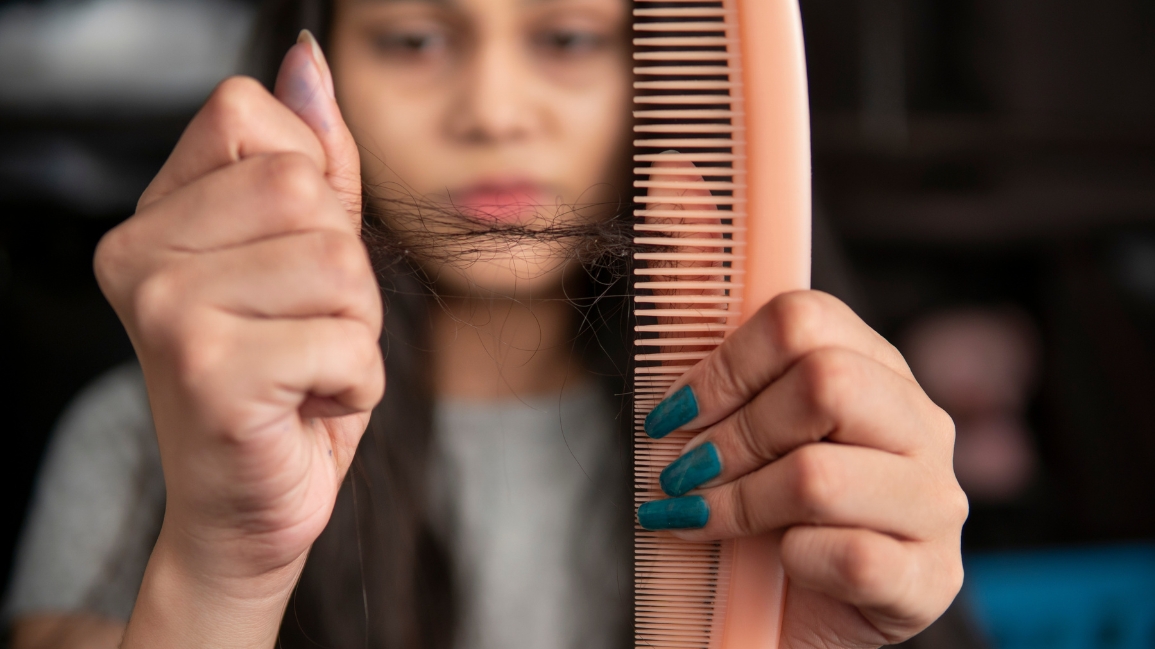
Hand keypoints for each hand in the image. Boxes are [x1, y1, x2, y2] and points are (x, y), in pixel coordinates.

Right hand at [94, 33, 380, 647]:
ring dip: (355, 328)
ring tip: (306, 369)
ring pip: (338, 262)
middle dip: (344, 272)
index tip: (286, 265)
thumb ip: (312, 161)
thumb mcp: (308, 262)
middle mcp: (140, 254)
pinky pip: (349, 339)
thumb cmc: (284, 390)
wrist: (248, 510)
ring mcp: (165, 309)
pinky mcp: (208, 369)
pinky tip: (305, 407)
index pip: (250, 115)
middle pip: (304, 189)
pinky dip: (357, 383)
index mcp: (157, 217)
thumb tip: (306, 63)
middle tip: (305, 331)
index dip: (308, 189)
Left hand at [638, 291, 967, 647]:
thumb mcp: (750, 445)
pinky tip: (779, 564)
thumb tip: (671, 392)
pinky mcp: (932, 577)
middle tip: (682, 472)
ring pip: (823, 475)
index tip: (676, 412)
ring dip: (740, 502)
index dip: (727, 362)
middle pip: (826, 381)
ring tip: (697, 518)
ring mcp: (935, 502)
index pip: (806, 319)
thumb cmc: (771, 520)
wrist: (799, 617)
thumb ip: (728, 400)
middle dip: (734, 433)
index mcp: (877, 372)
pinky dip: (796, 560)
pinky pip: (853, 556)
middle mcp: (921, 426)